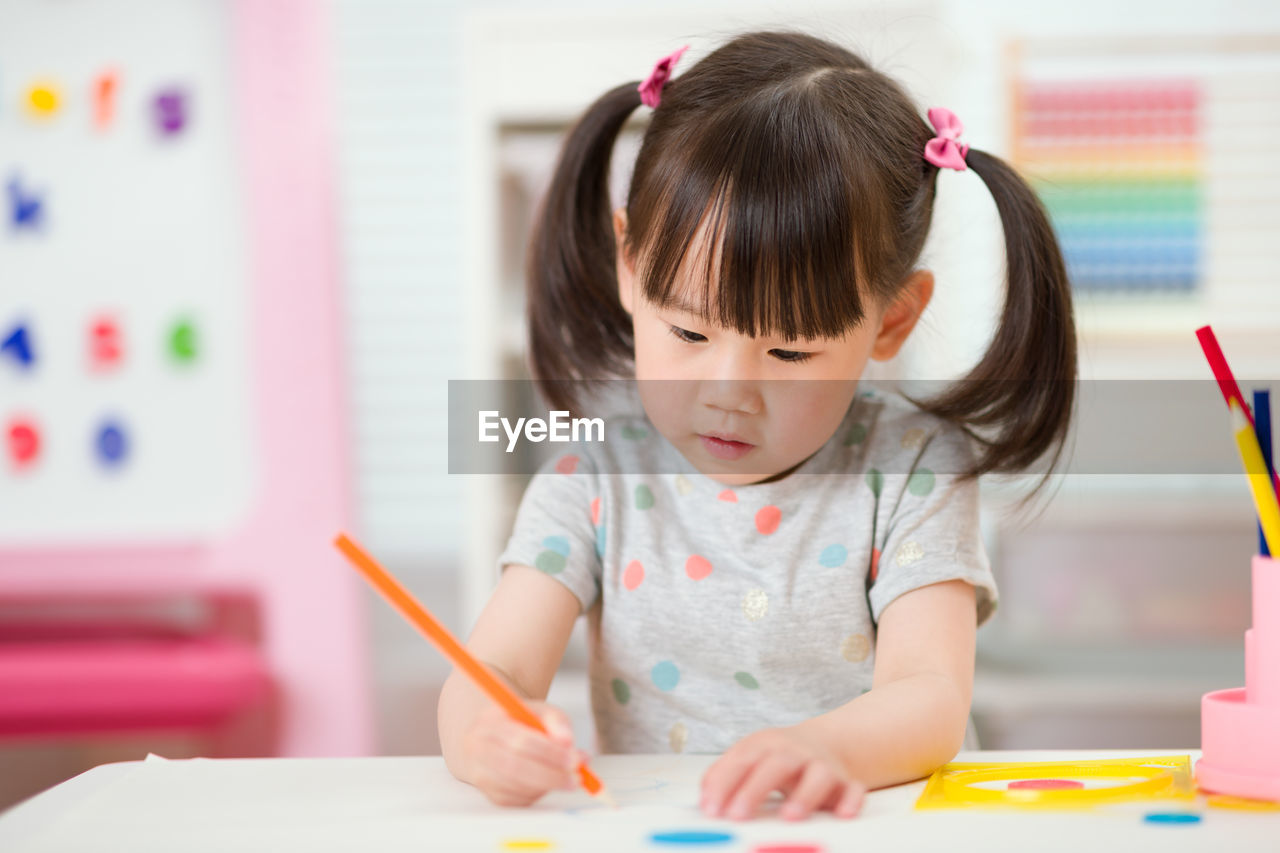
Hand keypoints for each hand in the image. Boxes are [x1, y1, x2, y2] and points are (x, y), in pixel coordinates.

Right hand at [459, 700, 584, 806]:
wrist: (487, 737)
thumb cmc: (517, 723)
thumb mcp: (537, 711)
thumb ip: (556, 721)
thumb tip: (568, 742)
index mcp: (490, 722)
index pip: (521, 741)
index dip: (550, 753)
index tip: (574, 759)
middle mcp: (479, 748)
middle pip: (515, 768)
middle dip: (551, 776)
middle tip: (576, 778)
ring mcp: (481, 773)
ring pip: (516, 787)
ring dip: (547, 786)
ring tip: (568, 779)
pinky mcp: (489, 793)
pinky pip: (517, 800)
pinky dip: (538, 794)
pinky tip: (549, 783)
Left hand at [700, 727, 865, 820]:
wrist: (824, 743)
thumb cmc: (776, 758)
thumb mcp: (747, 758)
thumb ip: (722, 777)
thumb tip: (705, 802)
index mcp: (765, 745)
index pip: (742, 760)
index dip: (724, 783)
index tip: (711, 809)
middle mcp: (795, 752)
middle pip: (776, 764)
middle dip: (755, 789)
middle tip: (738, 815)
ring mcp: (822, 766)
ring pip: (818, 775)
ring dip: (805, 795)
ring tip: (790, 817)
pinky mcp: (847, 782)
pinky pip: (854, 789)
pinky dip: (851, 800)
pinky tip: (843, 814)